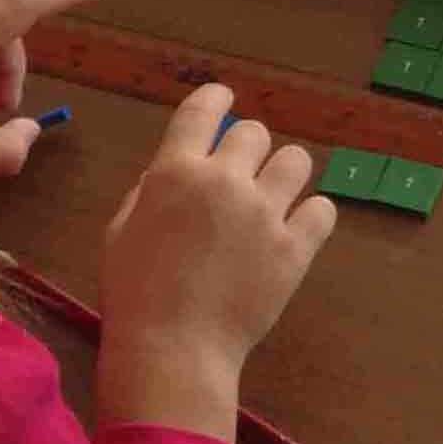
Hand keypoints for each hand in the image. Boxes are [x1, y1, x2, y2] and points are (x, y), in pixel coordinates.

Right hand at [97, 83, 335, 439]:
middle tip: (244, 171)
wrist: (173, 347)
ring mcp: (265, 213)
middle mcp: (225, 181)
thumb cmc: (134, 293)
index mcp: (176, 172)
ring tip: (276, 194)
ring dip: (284, 173)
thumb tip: (171, 174)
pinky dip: (312, 216)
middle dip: (248, 147)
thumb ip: (148, 193)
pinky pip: (323, 210)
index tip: (225, 97)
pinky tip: (299, 228)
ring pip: (296, 161)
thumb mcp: (120, 231)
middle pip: (254, 133)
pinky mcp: (295, 248)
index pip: (203, 111)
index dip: (216, 97)